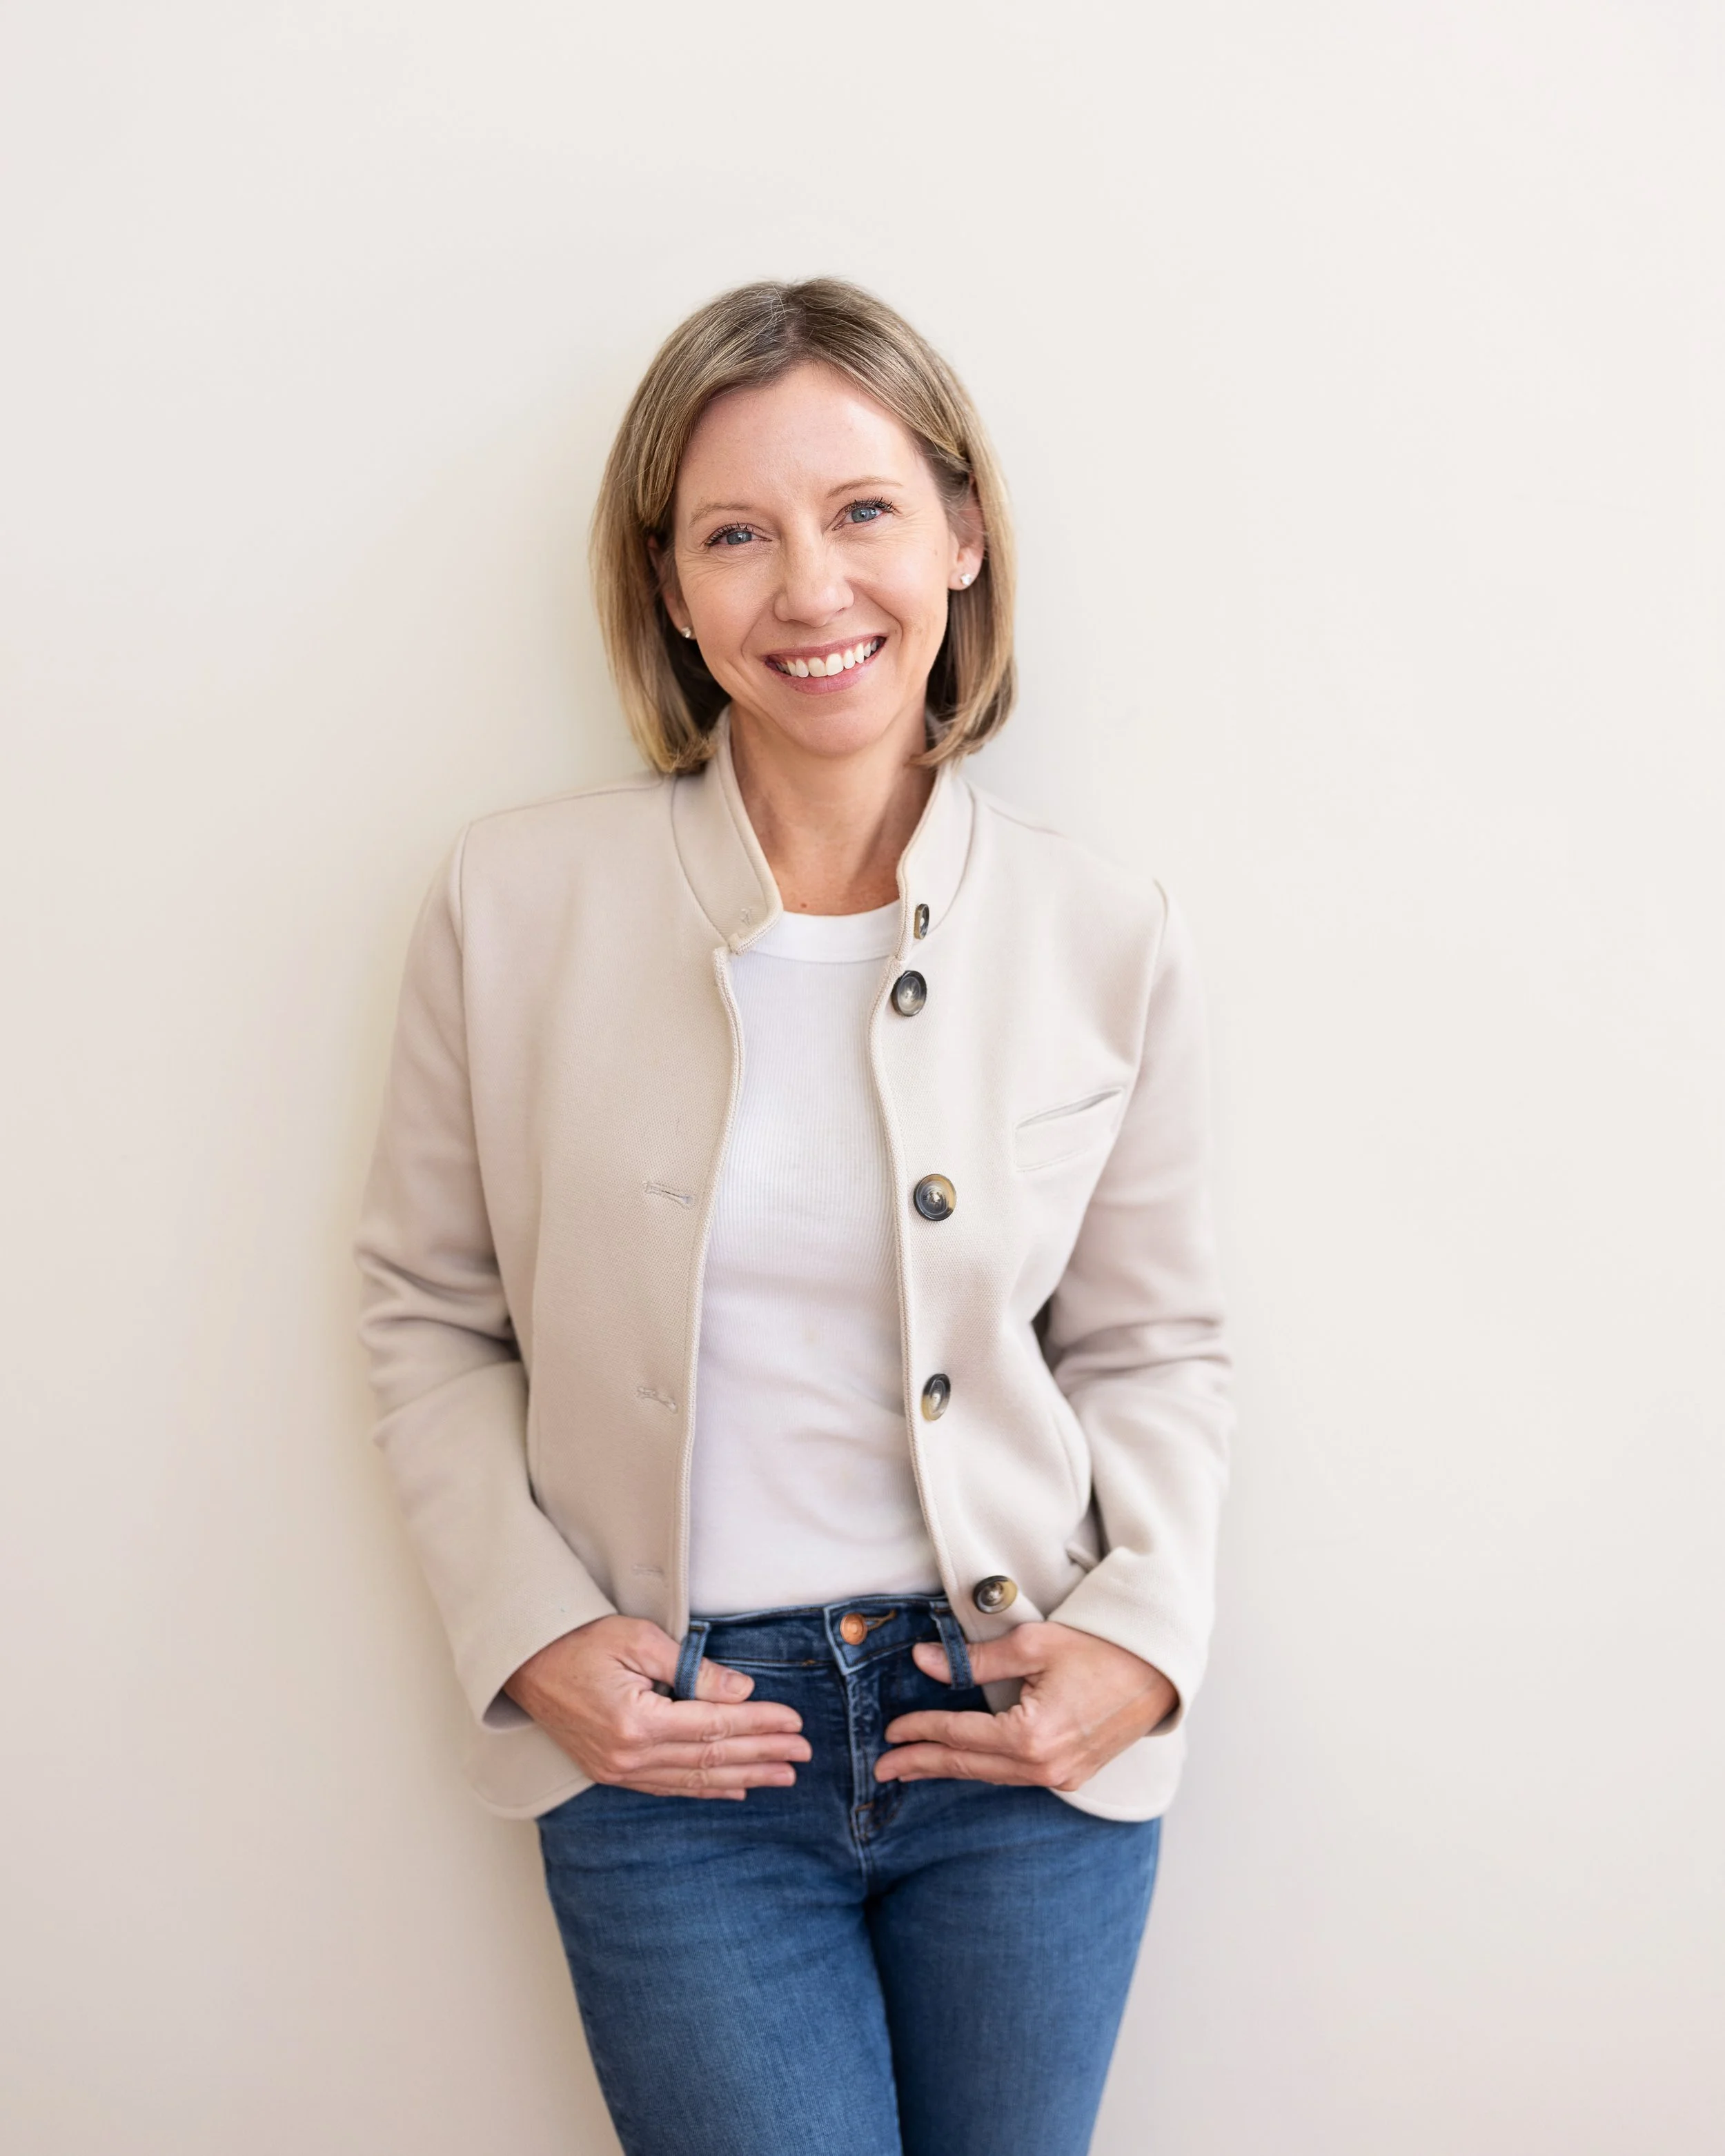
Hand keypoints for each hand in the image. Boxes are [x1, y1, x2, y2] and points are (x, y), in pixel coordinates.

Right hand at [504, 1615, 809, 1800]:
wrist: (525, 1663)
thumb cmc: (579, 1641)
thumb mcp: (639, 1640)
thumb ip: (693, 1670)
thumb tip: (742, 1691)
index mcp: (636, 1722)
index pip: (714, 1726)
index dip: (759, 1724)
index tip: (794, 1722)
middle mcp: (629, 1756)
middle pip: (710, 1758)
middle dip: (762, 1755)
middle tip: (802, 1754)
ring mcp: (619, 1770)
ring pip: (694, 1779)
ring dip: (743, 1777)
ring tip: (782, 1776)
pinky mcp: (612, 1772)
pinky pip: (669, 1786)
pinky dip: (706, 1788)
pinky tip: (735, 1789)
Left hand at [873, 1621, 1176, 1791]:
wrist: (1158, 1672)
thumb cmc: (1101, 1650)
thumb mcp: (1034, 1644)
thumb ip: (976, 1660)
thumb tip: (924, 1660)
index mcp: (1032, 1737)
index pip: (961, 1736)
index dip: (921, 1732)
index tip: (891, 1732)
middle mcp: (1045, 1767)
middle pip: (969, 1766)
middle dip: (923, 1765)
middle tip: (884, 1768)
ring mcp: (1061, 1776)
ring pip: (991, 1776)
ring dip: (950, 1768)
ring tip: (914, 1767)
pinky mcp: (1072, 1774)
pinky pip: (1015, 1776)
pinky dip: (984, 1769)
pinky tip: (964, 1763)